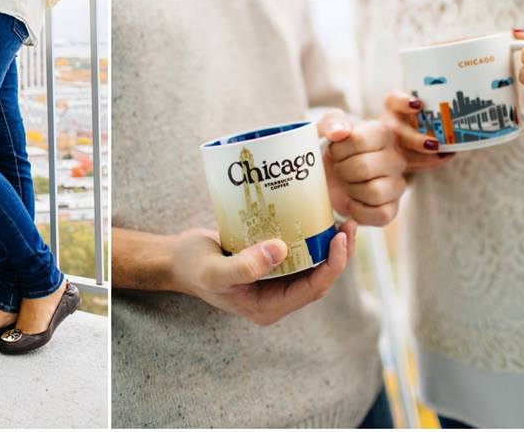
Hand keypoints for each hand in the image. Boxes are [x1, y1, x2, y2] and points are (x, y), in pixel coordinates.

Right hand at [169, 220, 356, 326]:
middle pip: (318, 278)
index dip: (332, 266)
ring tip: (338, 219)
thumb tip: (281, 250)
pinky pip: (296, 252)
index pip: (312, 290)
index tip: (339, 239)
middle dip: (337, 254)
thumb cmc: (192, 266)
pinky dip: (308, 236)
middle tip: (347, 225)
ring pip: (310, 265)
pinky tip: (313, 216)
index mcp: (268, 307)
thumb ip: (245, 266)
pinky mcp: (268, 262)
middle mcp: (275, 296)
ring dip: (326, 244)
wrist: (175, 259)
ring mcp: (272, 280)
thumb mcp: (214, 270)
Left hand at [316, 109, 409, 226]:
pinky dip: (359, 211)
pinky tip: (352, 201)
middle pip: (363, 168)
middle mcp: (396, 158)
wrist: (328, 174)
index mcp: (382, 133)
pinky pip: (380, 215)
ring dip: (351, 190)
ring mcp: (397, 184)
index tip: (335, 151)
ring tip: (348, 184)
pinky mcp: (392, 208)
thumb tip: (339, 132)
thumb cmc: (331, 149)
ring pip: (374, 192)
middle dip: (342, 171)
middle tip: (340, 169)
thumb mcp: (326, 128)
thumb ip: (331, 122)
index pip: (358, 141)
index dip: (338, 150)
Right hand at [382, 91, 456, 171]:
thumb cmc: (427, 107)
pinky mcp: (397, 158)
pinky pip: (410, 165)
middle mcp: (388, 123)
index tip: (419, 104)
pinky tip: (444, 157)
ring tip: (443, 154)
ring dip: (422, 157)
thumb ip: (446, 89)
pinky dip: (428, 163)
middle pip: (395, 132)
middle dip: (414, 140)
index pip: (393, 100)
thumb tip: (486, 82)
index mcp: (394, 105)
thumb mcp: (430, 96)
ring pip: (401, 152)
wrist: (409, 125)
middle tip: (435, 144)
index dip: (403, 102)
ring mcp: (390, 143)